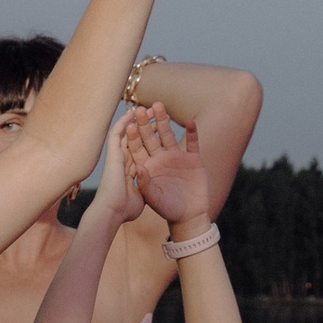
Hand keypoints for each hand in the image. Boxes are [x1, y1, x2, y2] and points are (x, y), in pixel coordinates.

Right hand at [79, 109, 149, 232]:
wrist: (112, 211)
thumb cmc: (125, 209)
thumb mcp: (143, 195)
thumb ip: (147, 186)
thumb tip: (153, 186)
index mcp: (133, 169)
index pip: (142, 149)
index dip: (151, 139)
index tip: (161, 130)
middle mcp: (125, 160)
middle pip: (138, 138)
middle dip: (147, 125)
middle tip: (157, 113)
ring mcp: (118, 156)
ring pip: (128, 133)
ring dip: (137, 120)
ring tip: (147, 108)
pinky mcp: (112, 154)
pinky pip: (117, 133)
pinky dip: (124, 122)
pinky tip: (132, 112)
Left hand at [125, 107, 208, 225]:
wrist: (189, 217)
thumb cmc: (167, 210)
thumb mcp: (153, 198)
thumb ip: (146, 183)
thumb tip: (140, 168)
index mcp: (148, 166)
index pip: (138, 147)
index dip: (134, 136)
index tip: (130, 124)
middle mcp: (161, 159)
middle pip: (151, 137)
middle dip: (146, 123)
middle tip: (141, 108)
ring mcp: (177, 158)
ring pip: (169, 135)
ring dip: (164, 121)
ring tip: (159, 106)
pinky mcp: (193, 160)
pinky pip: (192, 143)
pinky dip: (192, 133)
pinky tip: (190, 122)